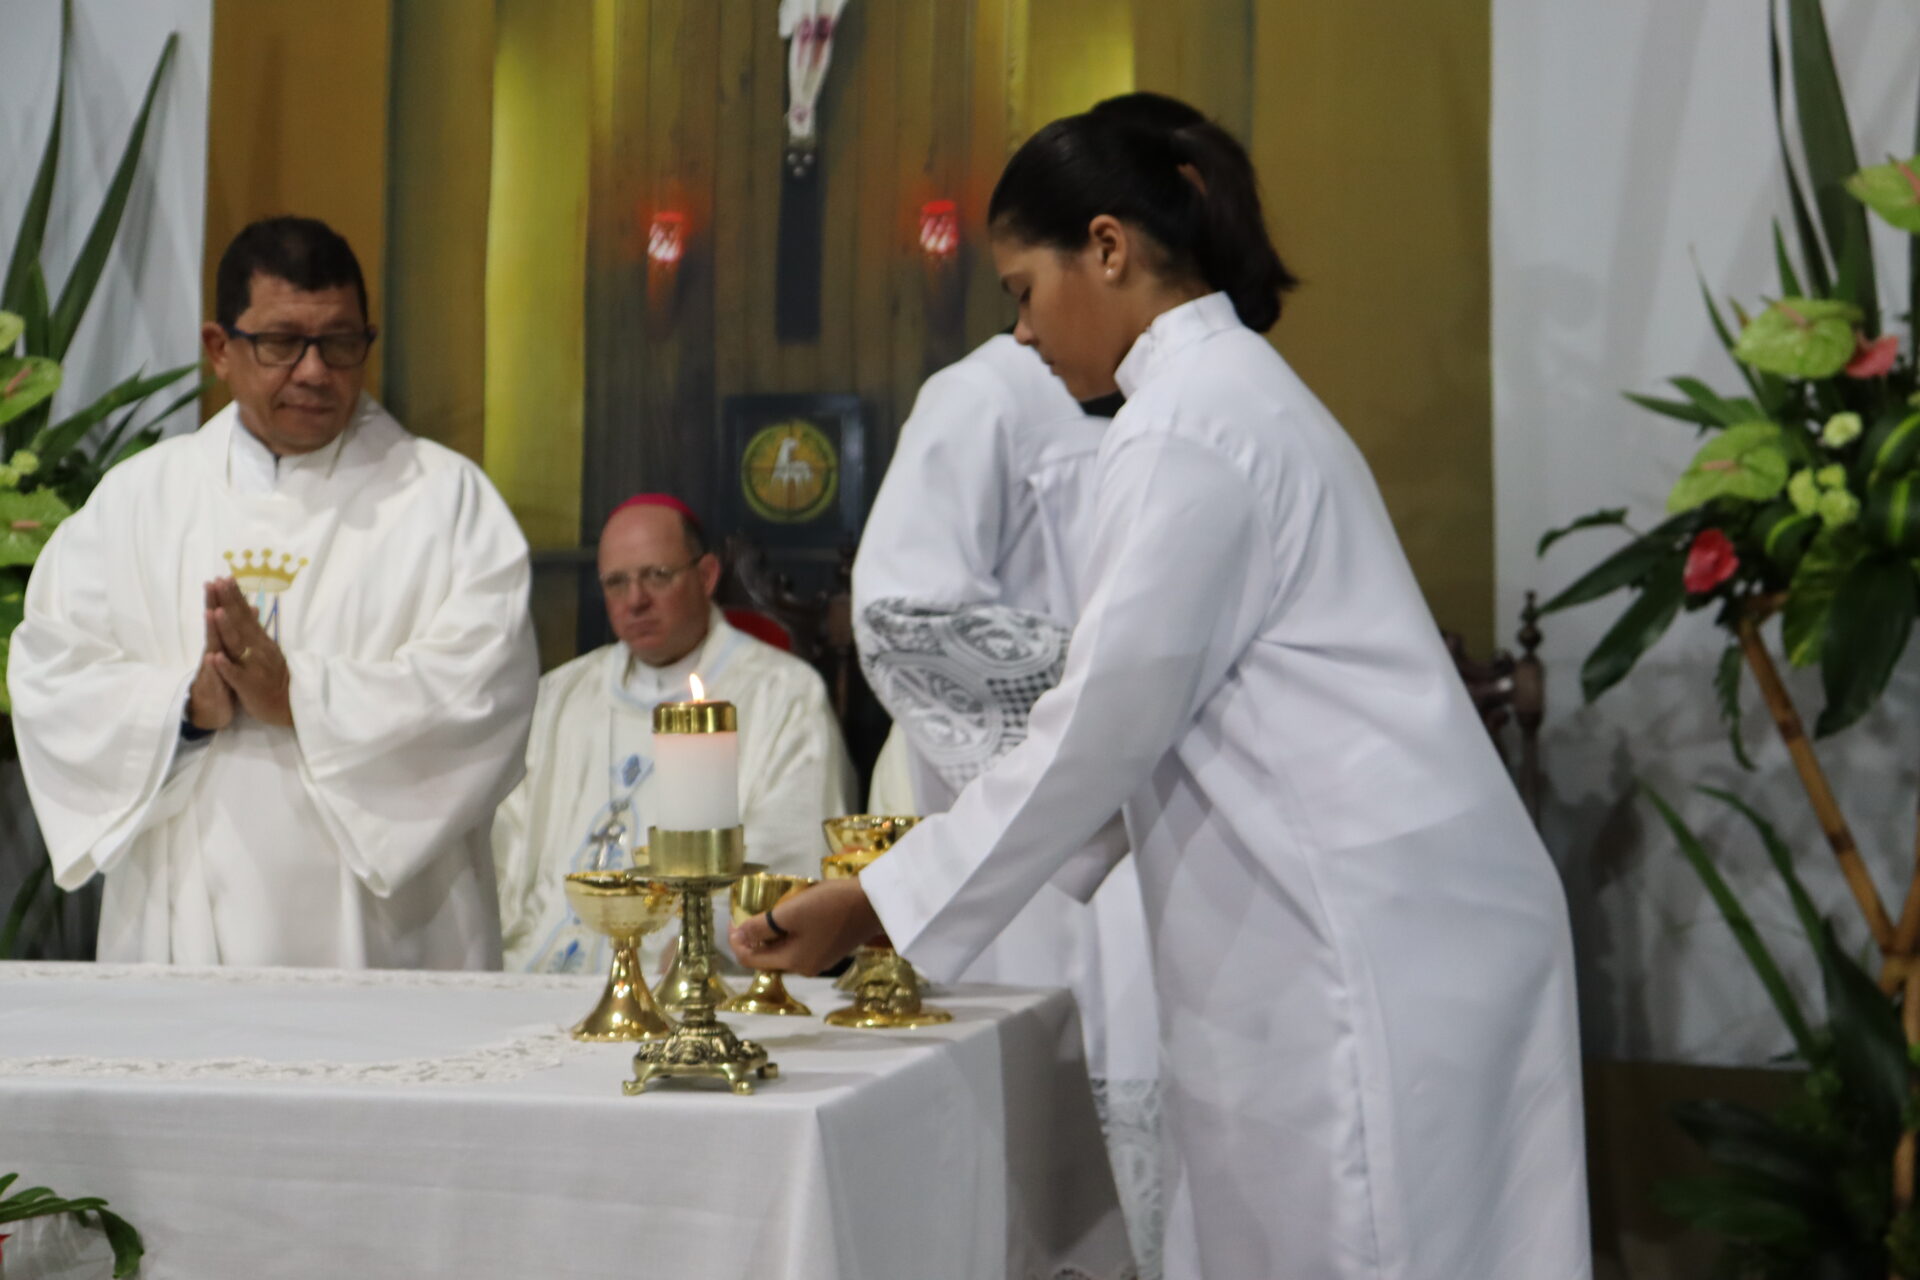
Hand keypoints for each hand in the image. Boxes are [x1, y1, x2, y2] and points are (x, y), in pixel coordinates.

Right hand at [187, 584, 235, 730]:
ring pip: (212, 648)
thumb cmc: (225, 678)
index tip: (226, 577)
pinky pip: (214, 676)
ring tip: (211, 612)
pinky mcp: (213, 686)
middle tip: (211, 584)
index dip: (225, 599)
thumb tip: (251, 609)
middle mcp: (216, 652)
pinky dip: (214, 667)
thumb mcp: (235, 653)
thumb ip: (240, 632)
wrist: (211, 707)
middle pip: (214, 626)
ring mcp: (212, 668)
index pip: (225, 618)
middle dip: (213, 605)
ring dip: (212, 631)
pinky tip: (212, 656)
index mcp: (224, 644)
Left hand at [207, 577, 293, 728]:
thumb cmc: (273, 676)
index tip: (224, 577)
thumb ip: (257, 630)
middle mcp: (256, 648)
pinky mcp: (248, 685)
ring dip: (226, 628)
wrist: (287, 705)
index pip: (245, 614)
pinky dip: (225, 666)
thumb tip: (252, 608)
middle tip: (217, 582)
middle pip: (240, 622)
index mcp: (259, 640)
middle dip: (228, 602)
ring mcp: (252, 666)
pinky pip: (235, 675)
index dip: (235, 596)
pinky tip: (215, 657)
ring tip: (215, 612)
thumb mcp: (268, 649)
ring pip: (237, 645)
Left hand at [729, 878, 881, 975]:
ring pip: (784, 948)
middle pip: (768, 956)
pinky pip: (800, 942)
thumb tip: (738, 937)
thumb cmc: (832, 906)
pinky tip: (791, 912)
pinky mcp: (832, 946)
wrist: (877, 902)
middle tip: (748, 910)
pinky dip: (788, 930)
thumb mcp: (791, 913)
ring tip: (768, 908)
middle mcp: (806, 967)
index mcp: (795, 963)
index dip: (736, 940)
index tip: (732, 917)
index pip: (752, 960)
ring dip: (771, 932)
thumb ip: (761, 926)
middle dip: (754, 935)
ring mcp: (821, 958)